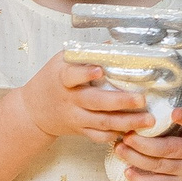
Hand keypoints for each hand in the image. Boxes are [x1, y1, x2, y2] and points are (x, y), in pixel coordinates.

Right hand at [21, 51, 151, 145]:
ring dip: (127, 122)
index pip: (72, 76)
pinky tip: (134, 131)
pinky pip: (99, 136)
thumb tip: (115, 43)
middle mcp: (70, 100)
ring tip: (148, 120)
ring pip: (102, 122)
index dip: (85, 73)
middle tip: (141, 99)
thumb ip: (86, 54)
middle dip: (120, 102)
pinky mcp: (80, 131)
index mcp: (63, 78)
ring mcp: (76, 117)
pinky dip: (116, 134)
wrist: (33, 111)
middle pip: (95, 102)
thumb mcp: (62, 61)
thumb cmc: (52, 80)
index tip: (100, 70)